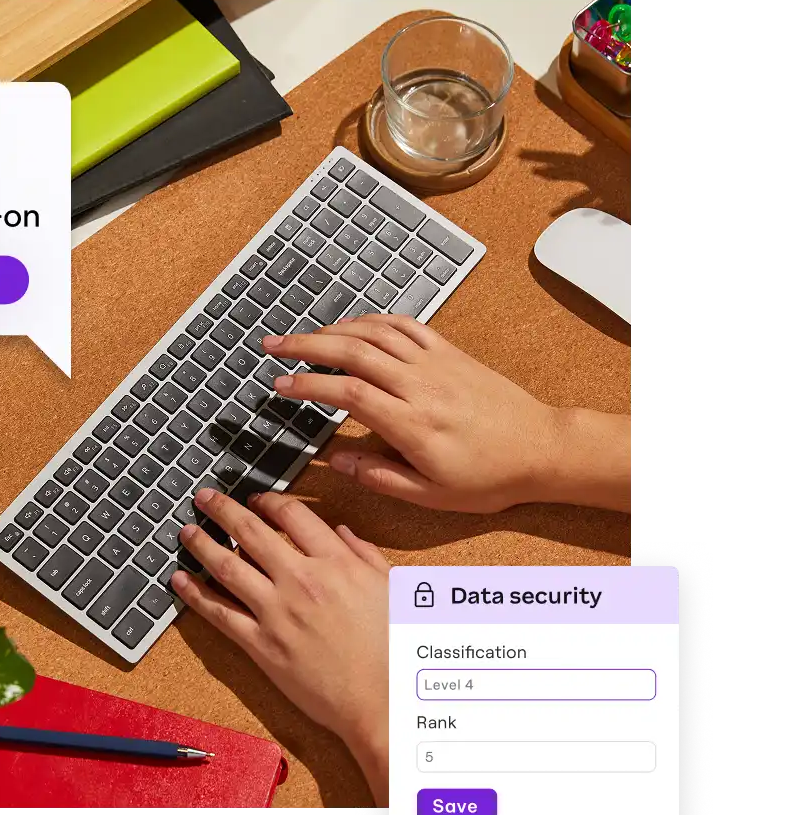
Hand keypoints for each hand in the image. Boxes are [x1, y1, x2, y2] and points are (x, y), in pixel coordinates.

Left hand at [170, 486, 390, 804]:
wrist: (385, 699)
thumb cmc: (396, 647)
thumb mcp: (392, 588)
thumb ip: (364, 555)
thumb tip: (343, 532)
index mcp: (336, 561)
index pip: (291, 515)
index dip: (268, 500)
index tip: (255, 498)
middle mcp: (302, 580)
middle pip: (251, 531)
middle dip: (223, 510)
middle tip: (205, 498)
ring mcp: (278, 612)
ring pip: (228, 567)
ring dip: (202, 544)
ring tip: (187, 531)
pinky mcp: (263, 645)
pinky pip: (221, 614)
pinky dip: (196, 594)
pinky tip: (180, 581)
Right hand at [262, 314, 630, 513]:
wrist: (541, 449)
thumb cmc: (488, 478)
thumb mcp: (432, 495)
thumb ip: (380, 477)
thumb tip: (338, 461)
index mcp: (413, 424)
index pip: (349, 394)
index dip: (310, 386)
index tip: (281, 385)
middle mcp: (421, 385)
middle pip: (353, 352)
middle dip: (307, 345)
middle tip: (273, 345)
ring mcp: (436, 364)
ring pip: (376, 333)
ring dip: (334, 328)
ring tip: (302, 335)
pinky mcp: (449, 353)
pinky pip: (406, 326)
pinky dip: (373, 320)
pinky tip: (352, 325)